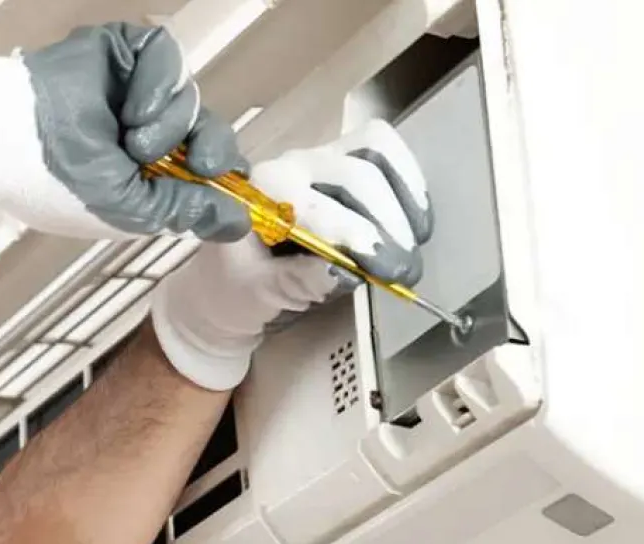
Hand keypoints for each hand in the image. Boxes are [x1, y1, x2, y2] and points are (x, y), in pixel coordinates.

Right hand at [0, 24, 250, 241]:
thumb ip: (186, 211)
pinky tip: (135, 111)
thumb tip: (238, 223)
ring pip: (189, 96)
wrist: (8, 140)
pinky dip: (160, 84)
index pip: (205, 166)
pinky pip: (166, 56)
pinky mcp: (124, 52)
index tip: (233, 187)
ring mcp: (135, 88)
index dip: (225, 174)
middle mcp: (146, 128)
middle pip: (210, 127)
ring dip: (172, 125)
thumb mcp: (130, 212)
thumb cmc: (54, 183)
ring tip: (133, 143)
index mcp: (146, 172)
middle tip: (202, 165)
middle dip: (214, 149)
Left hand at [151, 119, 434, 390]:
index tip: (386, 272)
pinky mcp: (342, 161)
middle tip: (405, 271)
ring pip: (374, 150)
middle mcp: (290, 166)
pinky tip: (415, 221)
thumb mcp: (259, 294)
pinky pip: (384, 152)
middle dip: (388, 223)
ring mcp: (318, 158)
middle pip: (356, 174)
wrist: (228, 282)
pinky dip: (407, 182)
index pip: (319, 206)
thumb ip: (297, 282)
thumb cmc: (236, 290)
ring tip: (415, 242)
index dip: (358, 237)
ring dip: (404, 196)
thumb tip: (344, 272)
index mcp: (260, 196)